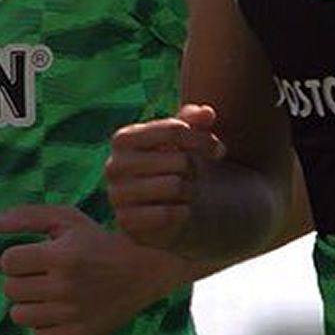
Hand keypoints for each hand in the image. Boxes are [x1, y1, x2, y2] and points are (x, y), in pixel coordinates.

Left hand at [0, 205, 188, 334]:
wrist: (142, 269)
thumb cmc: (96, 239)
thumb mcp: (65, 219)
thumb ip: (24, 217)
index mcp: (61, 256)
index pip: (7, 262)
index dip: (18, 257)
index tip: (36, 255)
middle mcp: (66, 287)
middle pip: (10, 289)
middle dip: (22, 279)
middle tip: (43, 273)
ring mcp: (73, 314)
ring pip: (19, 316)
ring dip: (28, 303)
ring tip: (47, 292)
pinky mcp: (80, 334)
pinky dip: (43, 323)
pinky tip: (59, 309)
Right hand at [103, 104, 225, 252]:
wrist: (162, 208)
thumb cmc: (173, 165)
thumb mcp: (183, 139)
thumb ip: (194, 120)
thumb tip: (206, 112)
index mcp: (123, 138)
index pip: (175, 130)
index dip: (204, 139)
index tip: (220, 151)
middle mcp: (114, 165)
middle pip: (179, 160)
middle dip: (196, 168)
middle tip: (197, 176)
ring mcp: (117, 195)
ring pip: (175, 186)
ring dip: (191, 191)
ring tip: (188, 192)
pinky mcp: (126, 222)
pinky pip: (167, 213)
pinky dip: (183, 212)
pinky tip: (183, 210)